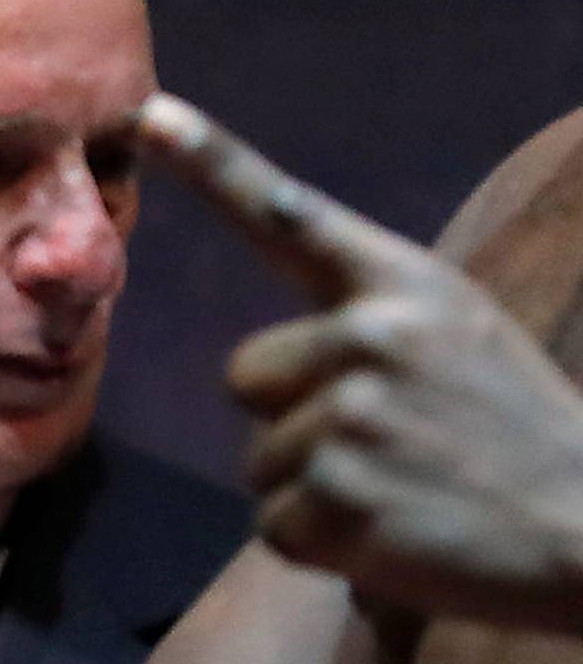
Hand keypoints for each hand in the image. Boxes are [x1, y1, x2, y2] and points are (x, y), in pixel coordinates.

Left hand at [136, 91, 582, 629]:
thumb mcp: (456, 329)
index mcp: (400, 282)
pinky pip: (276, 525)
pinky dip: (323, 548)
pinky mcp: (339, 503)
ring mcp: (349, 419)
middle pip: (245, 375)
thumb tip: (266, 342)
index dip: (209, 159)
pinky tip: (395, 541)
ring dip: (314, 488)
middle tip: (387, 445)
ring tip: (405, 493)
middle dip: (293, 415)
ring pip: (260, 459)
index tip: (147, 116)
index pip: (286, 211)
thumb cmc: (516, 430)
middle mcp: (366, 336)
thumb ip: (369, 308)